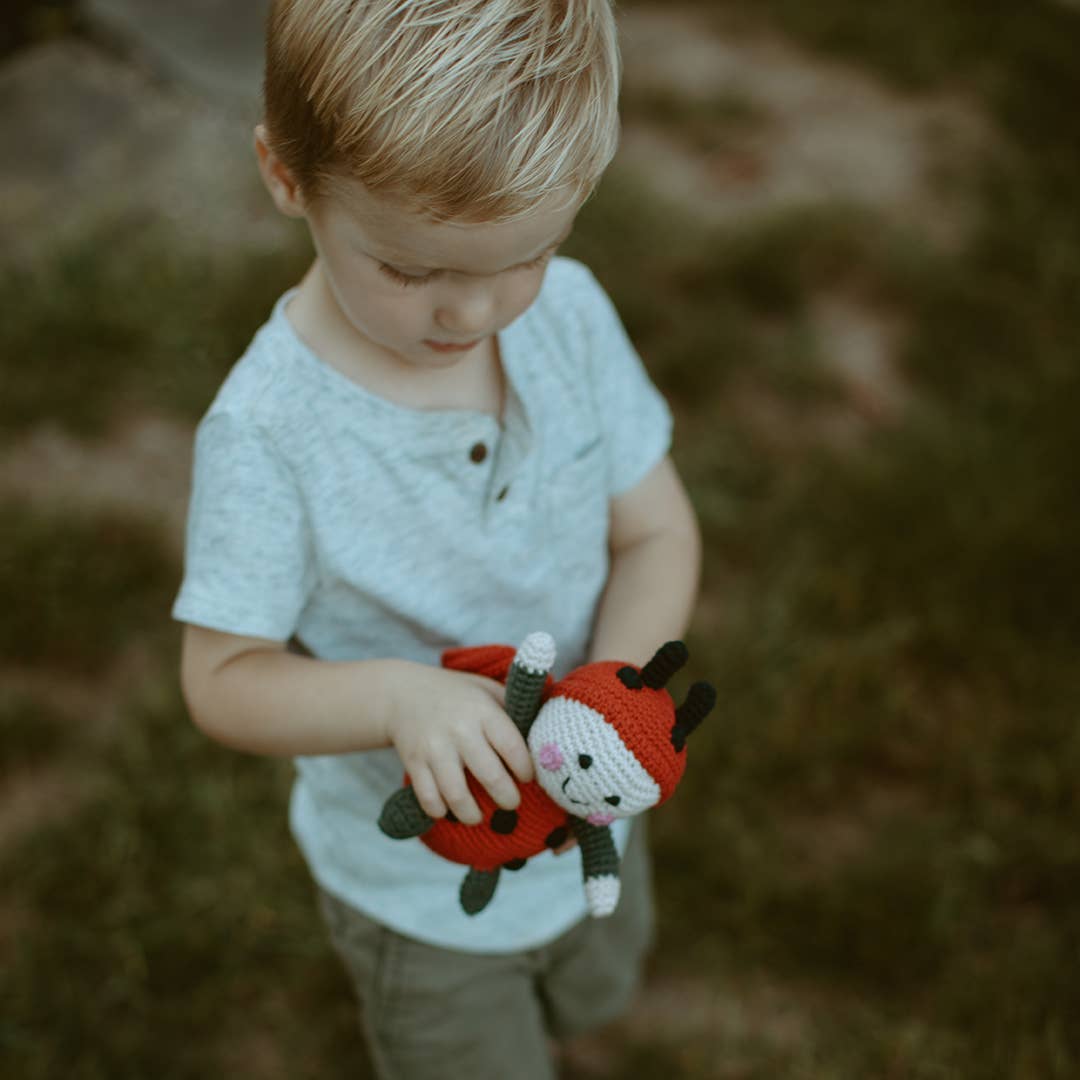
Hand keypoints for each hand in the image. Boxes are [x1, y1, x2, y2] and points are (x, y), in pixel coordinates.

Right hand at [386, 664, 533, 825]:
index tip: (527, 778)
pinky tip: (449, 810)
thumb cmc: (456, 694)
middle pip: (490, 776)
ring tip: (479, 816)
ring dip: (472, 814)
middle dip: (507, 798)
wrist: (402, 692)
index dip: (526, 769)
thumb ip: (513, 708)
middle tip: (511, 803)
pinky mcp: (414, 762)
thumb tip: (547, 731)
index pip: (513, 746)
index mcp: (483, 711)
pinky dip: (440, 811)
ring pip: (457, 795)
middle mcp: (460, 730)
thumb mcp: (487, 689)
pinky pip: (429, 798)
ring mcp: (434, 748)